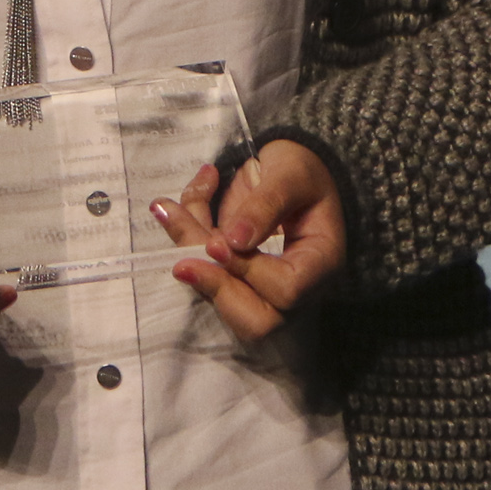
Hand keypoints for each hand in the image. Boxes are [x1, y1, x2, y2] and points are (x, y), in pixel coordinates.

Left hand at [162, 139, 348, 341]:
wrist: (288, 167)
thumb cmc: (301, 168)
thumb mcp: (290, 173)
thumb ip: (266, 204)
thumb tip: (234, 241)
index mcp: (320, 263)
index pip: (287, 290)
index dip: (248, 271)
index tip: (216, 243)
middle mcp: (297, 288)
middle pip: (258, 323)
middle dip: (216, 289)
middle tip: (183, 262)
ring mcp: (264, 291)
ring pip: (225, 305)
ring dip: (192, 268)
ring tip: (170, 214)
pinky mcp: (237, 282)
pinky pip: (209, 281)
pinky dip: (186, 247)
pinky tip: (170, 211)